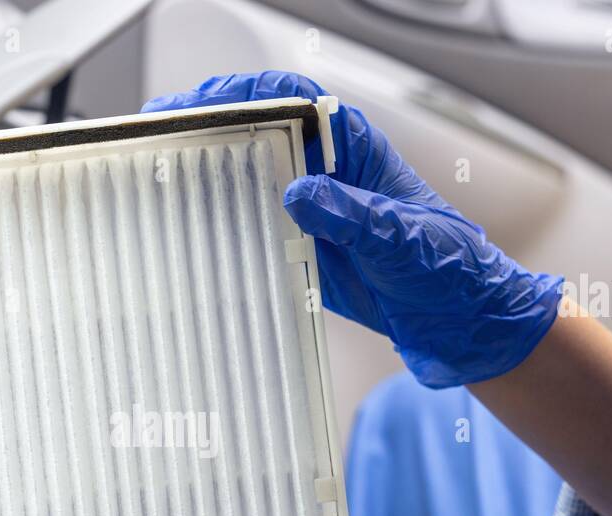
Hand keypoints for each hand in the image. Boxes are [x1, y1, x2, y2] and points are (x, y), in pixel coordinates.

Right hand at [144, 71, 563, 387]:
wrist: (459, 323)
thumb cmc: (448, 271)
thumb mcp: (402, 240)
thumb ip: (354, 214)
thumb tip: (300, 192)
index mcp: (353, 146)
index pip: (285, 100)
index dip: (232, 96)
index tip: (187, 108)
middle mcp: (326, 170)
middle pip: (253, 132)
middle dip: (202, 130)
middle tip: (152, 141)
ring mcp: (310, 209)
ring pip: (246, 176)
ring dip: (204, 175)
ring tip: (154, 180)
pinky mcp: (301, 246)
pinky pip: (252, 225)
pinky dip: (219, 224)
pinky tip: (187, 232)